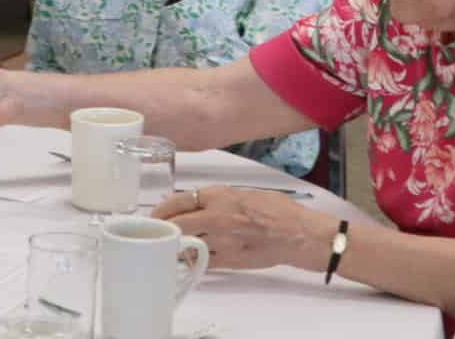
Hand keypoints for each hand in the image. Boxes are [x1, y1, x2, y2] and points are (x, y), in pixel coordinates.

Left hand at [152, 187, 330, 271]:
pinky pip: (203, 261)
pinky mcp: (229, 260)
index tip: (157, 212)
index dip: (163, 208)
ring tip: (174, 243)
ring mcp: (221, 240)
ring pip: (187, 244)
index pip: (179, 200)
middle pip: (177, 223)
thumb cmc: (277, 210)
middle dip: (164, 227)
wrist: (297, 233)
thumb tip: (201, 203)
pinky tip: (193, 257)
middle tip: (158, 229)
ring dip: (179, 244)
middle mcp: (216, 217)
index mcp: (220, 196)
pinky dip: (195, 259)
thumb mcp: (244, 193)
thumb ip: (220, 199)